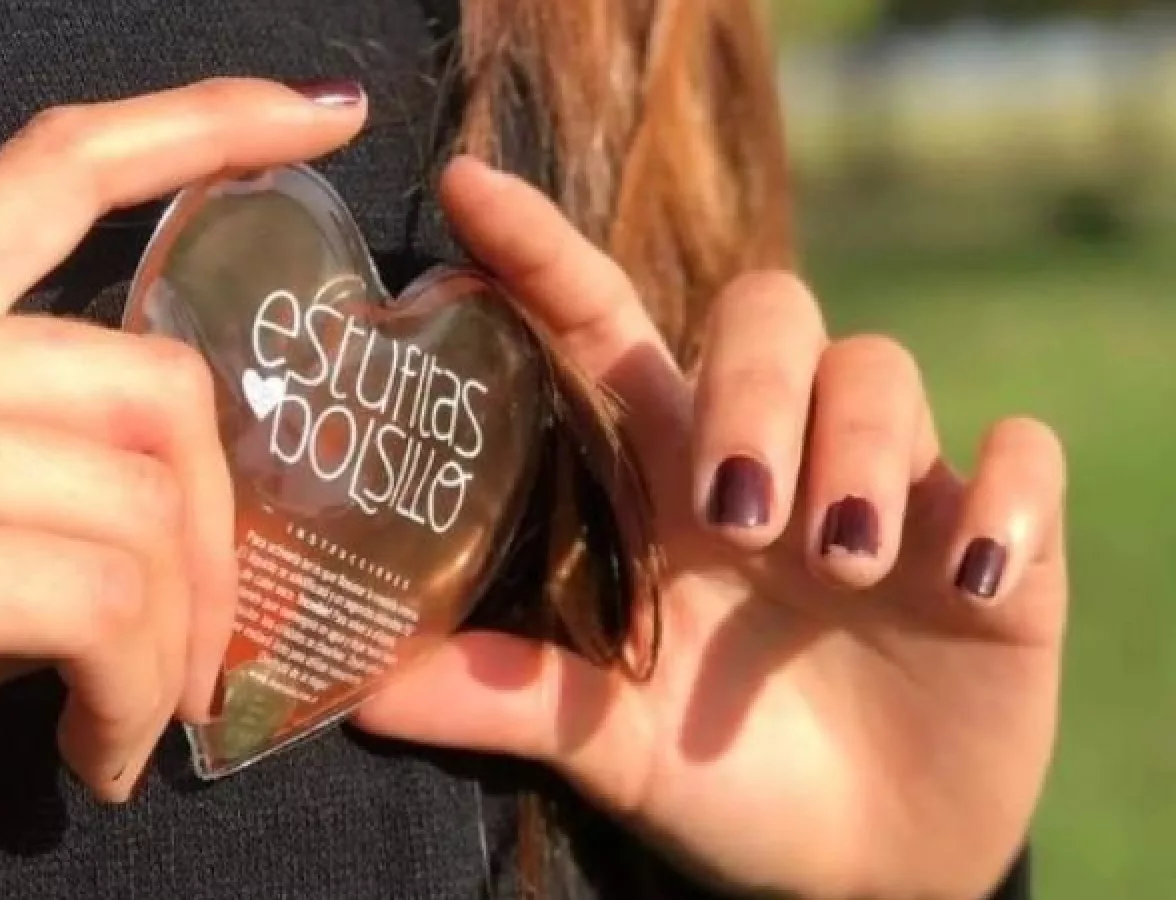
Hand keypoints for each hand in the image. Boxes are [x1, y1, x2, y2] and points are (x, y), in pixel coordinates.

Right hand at [0, 78, 366, 899]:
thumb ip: (34, 490)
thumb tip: (194, 514)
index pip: (52, 168)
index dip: (203, 125)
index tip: (323, 110)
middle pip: (153, 381)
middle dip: (217, 538)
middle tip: (202, 660)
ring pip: (140, 504)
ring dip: (172, 648)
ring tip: (129, 730)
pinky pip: (99, 603)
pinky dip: (131, 697)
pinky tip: (92, 758)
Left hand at [357, 158, 1066, 899]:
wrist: (859, 866)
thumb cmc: (718, 779)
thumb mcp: (611, 748)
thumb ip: (513, 702)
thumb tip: (367, 691)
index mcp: (664, 485)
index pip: (604, 332)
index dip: (541, 255)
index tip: (468, 189)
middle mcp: (774, 459)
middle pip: (768, 314)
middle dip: (755, 390)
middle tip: (738, 515)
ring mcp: (887, 492)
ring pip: (881, 370)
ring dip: (856, 453)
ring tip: (840, 565)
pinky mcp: (998, 543)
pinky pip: (1025, 455)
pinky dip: (1009, 498)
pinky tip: (972, 577)